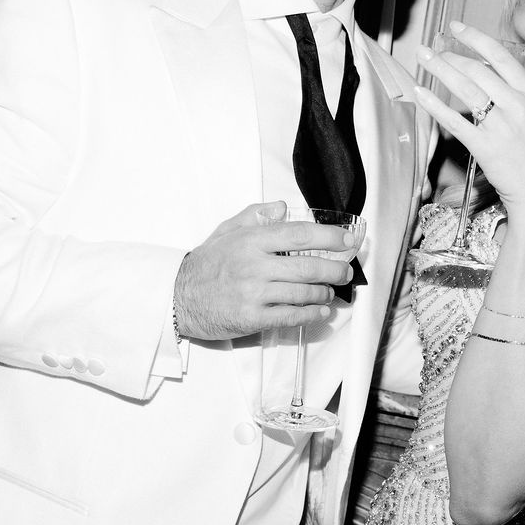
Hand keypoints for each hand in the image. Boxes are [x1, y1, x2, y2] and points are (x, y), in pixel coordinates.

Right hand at [172, 201, 357, 341]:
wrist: (178, 297)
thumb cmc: (206, 264)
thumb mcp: (226, 230)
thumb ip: (254, 216)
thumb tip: (281, 207)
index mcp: (251, 240)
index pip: (299, 235)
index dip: (329, 238)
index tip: (347, 241)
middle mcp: (254, 265)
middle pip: (308, 266)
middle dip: (334, 270)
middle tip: (346, 272)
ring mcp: (253, 293)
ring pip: (302, 292)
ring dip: (324, 293)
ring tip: (330, 292)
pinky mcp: (251, 318)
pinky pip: (289, 316)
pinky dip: (310, 314)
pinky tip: (320, 311)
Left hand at [415, 24, 524, 228]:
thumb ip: (515, 95)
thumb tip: (487, 74)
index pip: (501, 56)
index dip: (476, 38)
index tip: (457, 27)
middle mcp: (517, 105)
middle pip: (477, 70)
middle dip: (451, 56)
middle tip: (434, 50)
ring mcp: (501, 125)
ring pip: (465, 89)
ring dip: (440, 70)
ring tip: (424, 59)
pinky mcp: (485, 146)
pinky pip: (454, 120)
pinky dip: (435, 105)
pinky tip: (421, 93)